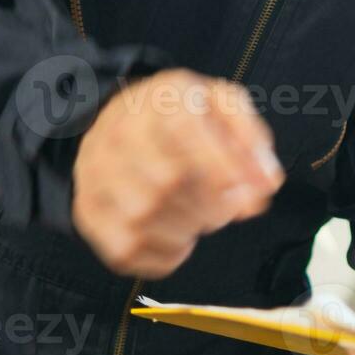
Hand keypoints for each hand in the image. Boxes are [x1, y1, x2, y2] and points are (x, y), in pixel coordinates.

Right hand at [71, 68, 284, 277]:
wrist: (124, 117)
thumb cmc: (184, 114)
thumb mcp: (224, 105)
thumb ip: (252, 139)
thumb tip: (266, 184)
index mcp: (161, 99)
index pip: (183, 129)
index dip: (222, 167)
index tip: (252, 191)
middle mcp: (119, 133)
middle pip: (165, 181)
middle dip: (213, 205)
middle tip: (230, 207)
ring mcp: (95, 174)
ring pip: (143, 218)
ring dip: (189, 230)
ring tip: (204, 217)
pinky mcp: (87, 211)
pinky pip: (125, 250)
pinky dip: (165, 255)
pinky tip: (180, 236)